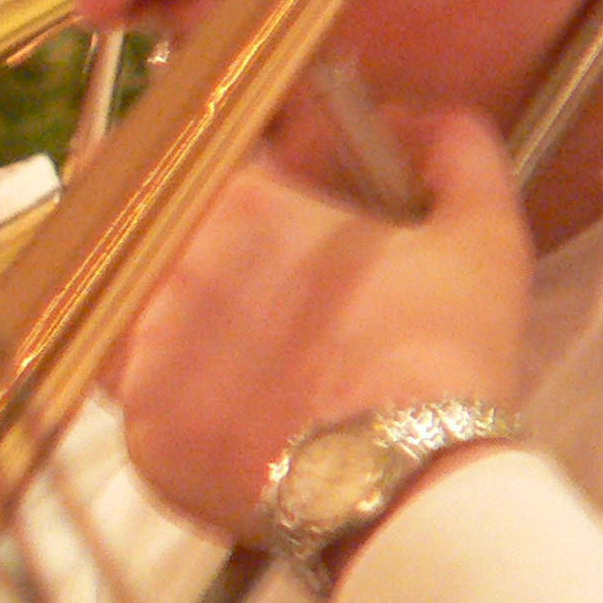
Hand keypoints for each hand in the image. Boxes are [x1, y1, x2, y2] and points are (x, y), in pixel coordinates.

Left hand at [107, 106, 532, 538]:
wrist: (411, 482)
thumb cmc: (442, 351)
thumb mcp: (479, 236)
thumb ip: (457, 154)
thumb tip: (430, 120)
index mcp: (237, 205)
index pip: (193, 157)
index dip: (220, 169)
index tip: (248, 191)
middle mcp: (169, 272)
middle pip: (146, 236)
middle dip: (180, 243)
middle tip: (235, 275)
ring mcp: (142, 358)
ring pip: (124, 318)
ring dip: (162, 319)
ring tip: (221, 346)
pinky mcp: (140, 438)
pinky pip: (138, 407)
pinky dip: (175, 405)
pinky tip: (223, 415)